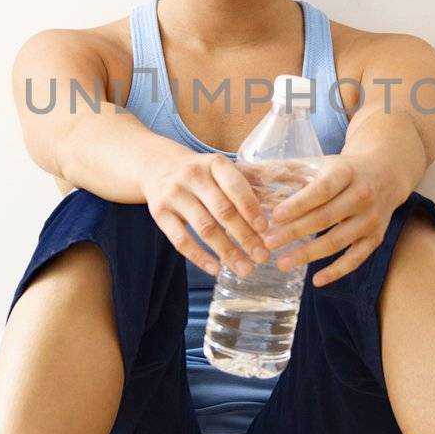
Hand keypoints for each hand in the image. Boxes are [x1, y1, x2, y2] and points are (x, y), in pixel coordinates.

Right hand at [140, 145, 272, 277]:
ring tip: (245, 269)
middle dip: (245, 236)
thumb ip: (247, 183)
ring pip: (204, 228)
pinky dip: (199, 257)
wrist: (155, 165)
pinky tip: (216, 269)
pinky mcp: (159, 213)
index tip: (265, 229)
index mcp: (215, 163)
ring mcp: (174, 195)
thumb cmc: (201, 172)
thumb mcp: (221, 168)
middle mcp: (193, 176)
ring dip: (227, 251)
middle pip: (222, 211)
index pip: (236, 186)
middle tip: (262, 257)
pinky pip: (180, 240)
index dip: (251, 209)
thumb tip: (279, 208)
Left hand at [258, 154, 401, 286]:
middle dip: (295, 232)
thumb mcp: (318, 162)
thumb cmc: (342, 170)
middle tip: (267, 244)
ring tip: (281, 263)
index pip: (321, 190)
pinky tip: (316, 280)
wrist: (386, 173)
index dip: (298, 204)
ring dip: (309, 254)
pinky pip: (356, 258)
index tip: (274, 216)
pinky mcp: (376, 238)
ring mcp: (370, 219)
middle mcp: (362, 195)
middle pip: (326, 217)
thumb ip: (283, 170)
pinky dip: (337, 271)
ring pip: (338, 241)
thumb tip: (242, 171)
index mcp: (345, 173)